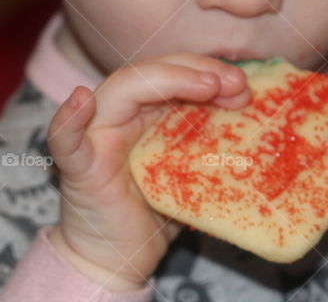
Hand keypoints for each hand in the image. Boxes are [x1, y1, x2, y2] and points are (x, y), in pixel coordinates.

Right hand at [45, 54, 249, 290]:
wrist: (118, 258)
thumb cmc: (155, 212)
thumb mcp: (193, 171)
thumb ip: (212, 144)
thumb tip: (262, 121)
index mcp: (145, 112)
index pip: (173, 73)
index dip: (207, 70)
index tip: (243, 86)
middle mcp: (119, 115)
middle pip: (151, 72)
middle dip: (195, 70)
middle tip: (235, 83)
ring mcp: (96, 137)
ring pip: (120, 89)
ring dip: (165, 79)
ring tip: (205, 85)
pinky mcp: (80, 168)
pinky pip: (65, 140)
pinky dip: (69, 119)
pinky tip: (81, 100)